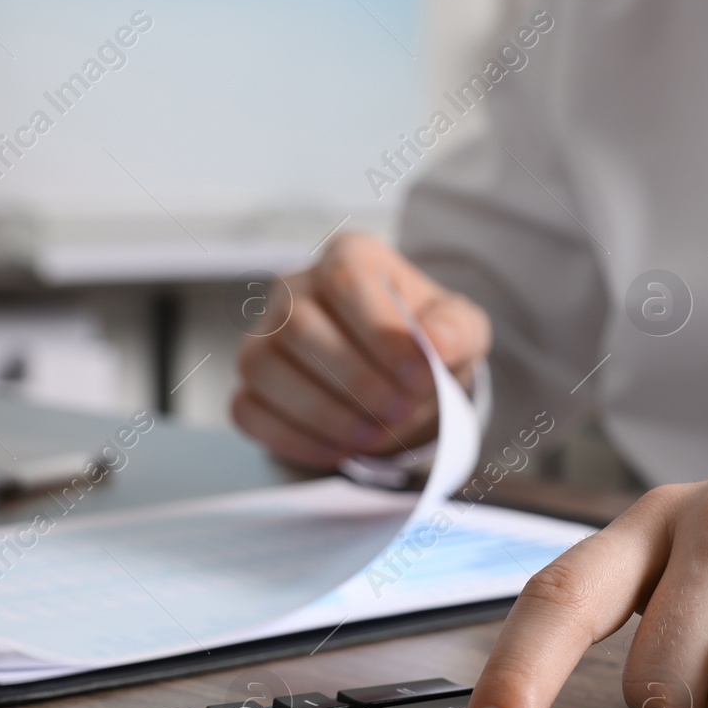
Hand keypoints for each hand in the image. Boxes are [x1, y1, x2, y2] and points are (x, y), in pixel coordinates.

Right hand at [231, 232, 490, 469]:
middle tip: (400, 412)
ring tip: (374, 434)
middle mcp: (294, 289)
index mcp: (349, 258)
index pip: (346, 280)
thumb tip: (438, 342)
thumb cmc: (423, 344)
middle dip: (355, 380)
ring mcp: (263, 337)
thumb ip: (456, 330)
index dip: (381, 332)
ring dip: (324, 413)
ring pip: (263, 368)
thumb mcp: (459, 330)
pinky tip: (339, 450)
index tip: (420, 376)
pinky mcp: (251, 386)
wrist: (401, 381)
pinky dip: (295, 438)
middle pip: (298, 325)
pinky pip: (249, 411)